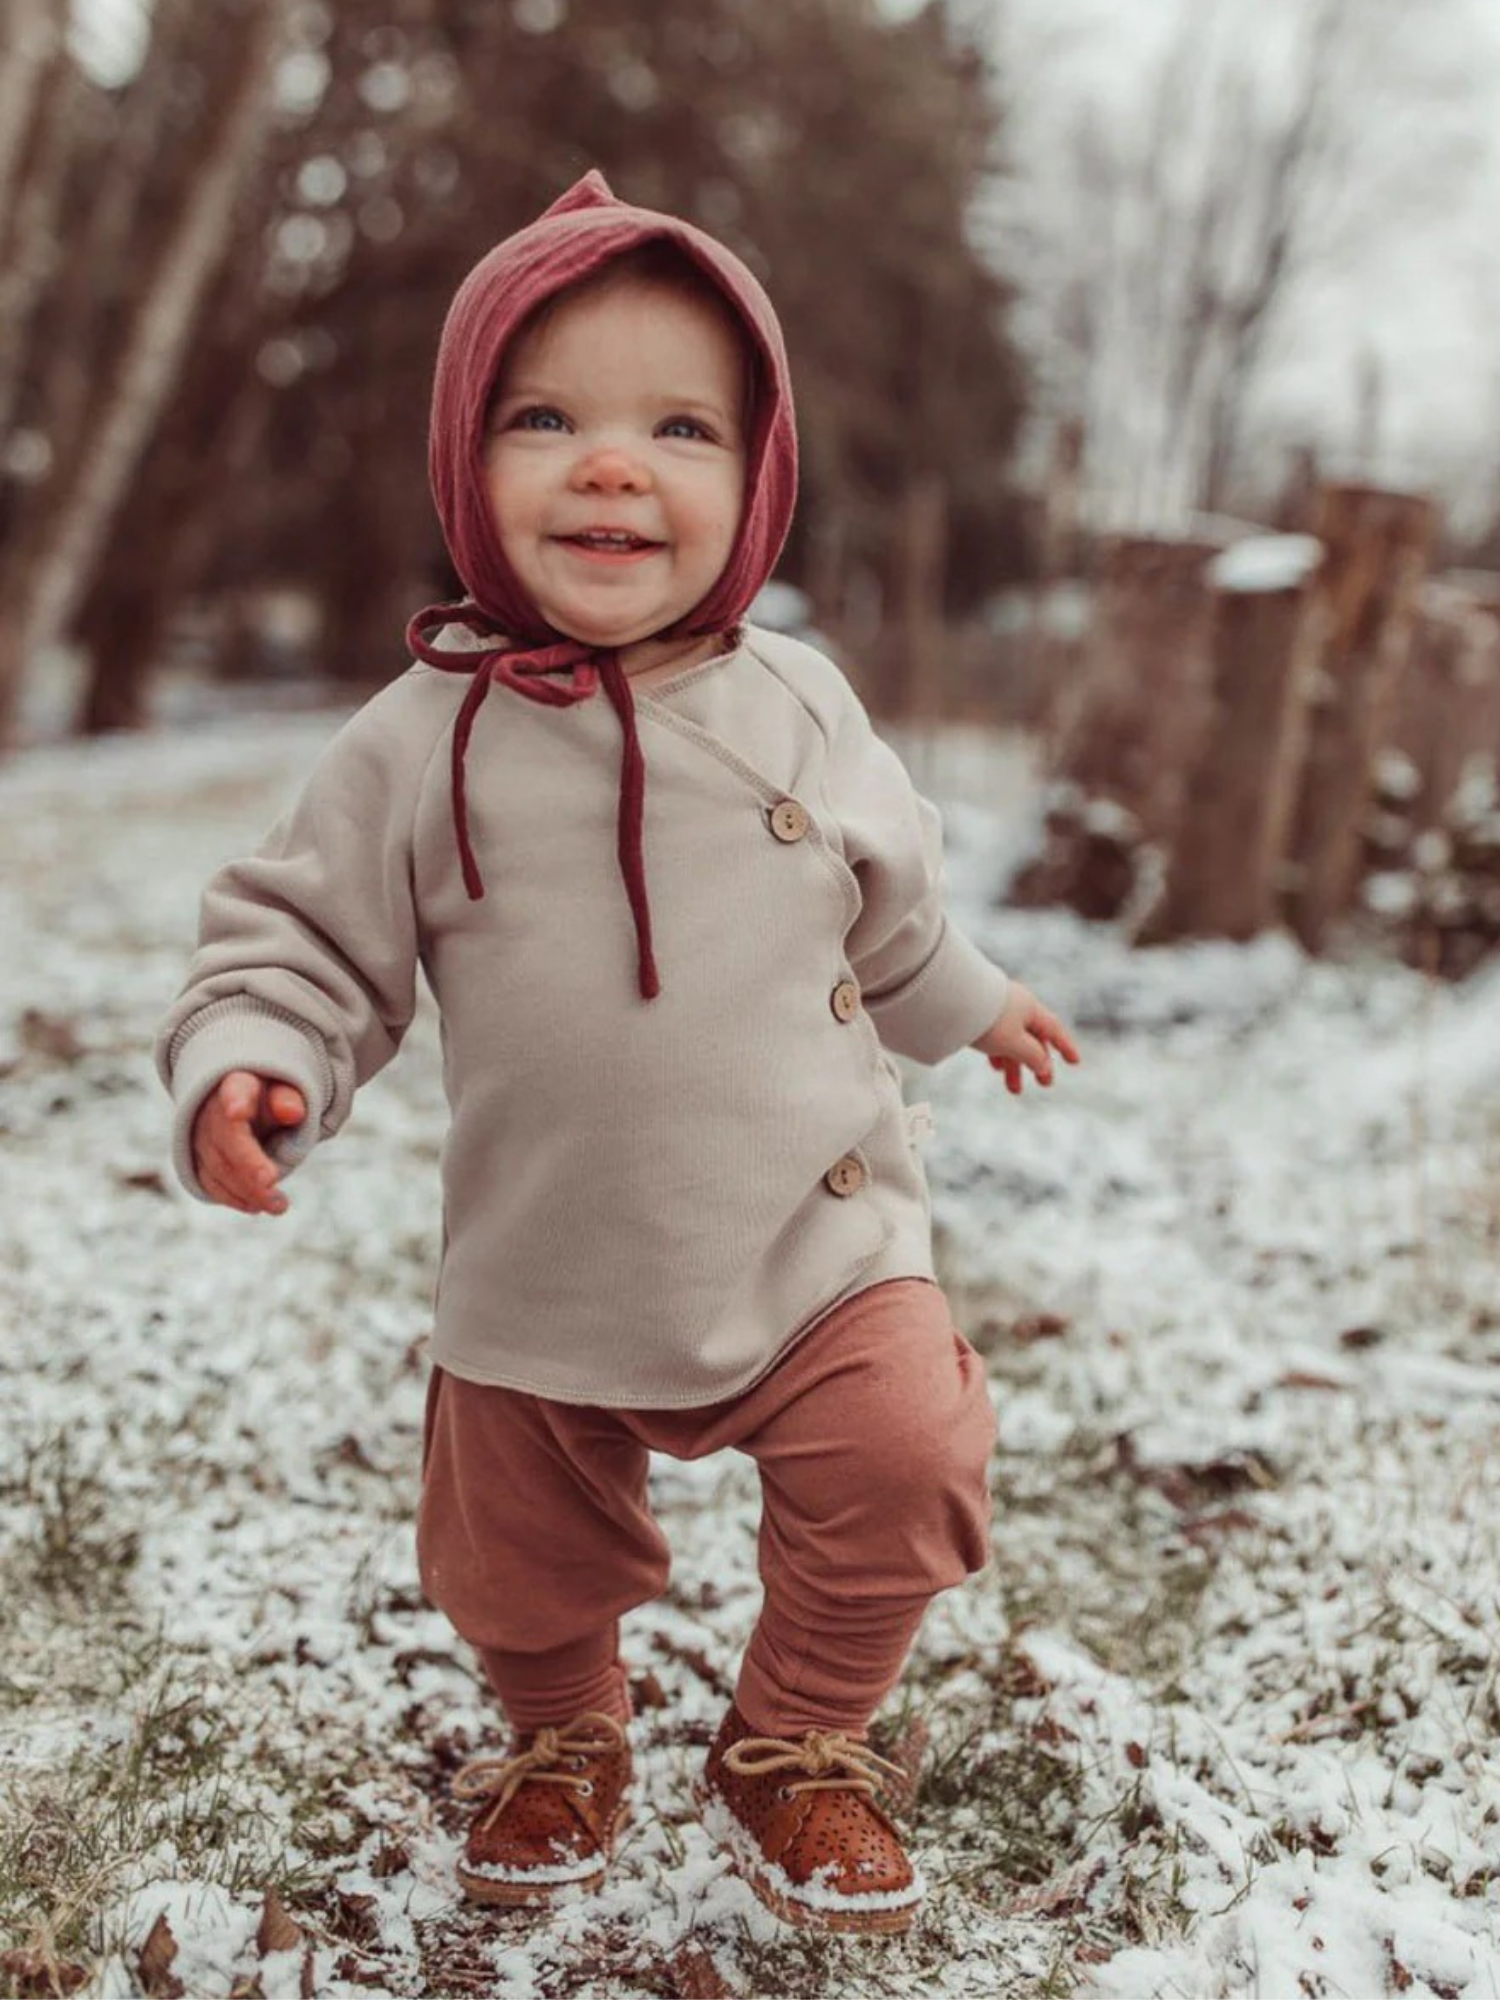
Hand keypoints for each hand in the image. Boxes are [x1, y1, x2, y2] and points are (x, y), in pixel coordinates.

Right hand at [191, 1070, 306, 1214]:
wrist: (241, 1107)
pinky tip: (256, 1207)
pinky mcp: (199, 1162)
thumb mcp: (283, 1092)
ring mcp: (200, 1139)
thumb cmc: (268, 1098)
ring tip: (279, 1205)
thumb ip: (288, 1100)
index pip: (235, 1091)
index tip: (237, 1112)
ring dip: (247, 1190)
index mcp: (237, 1085)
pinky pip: (211, 1183)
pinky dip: (233, 1198)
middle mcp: (210, 1112)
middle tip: (273, 1186)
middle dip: (248, 1166)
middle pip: (226, 1140)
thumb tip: (293, 1112)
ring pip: (218, 1168)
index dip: (235, 1101)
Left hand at [971, 982, 1080, 1096]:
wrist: (948, 997)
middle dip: (1038, 1063)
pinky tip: (995, 1067)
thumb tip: (1045, 1066)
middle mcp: (1016, 1006)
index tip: (1075, 1062)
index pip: (1054, 1030)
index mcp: (1030, 1008)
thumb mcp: (1014, 1043)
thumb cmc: (986, 1019)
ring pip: (1012, 1041)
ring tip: (1014, 1090)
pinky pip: (995, 1037)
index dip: (1066, 1047)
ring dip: (1015, 1065)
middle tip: (1044, 1084)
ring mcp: (996, 1010)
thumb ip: (1033, 1056)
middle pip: (1033, 1038)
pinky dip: (999, 1054)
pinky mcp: (978, 1015)